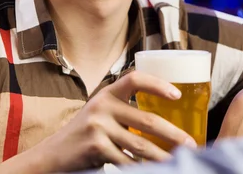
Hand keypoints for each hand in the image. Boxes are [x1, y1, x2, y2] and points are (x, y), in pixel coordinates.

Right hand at [0, 71, 196, 173]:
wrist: (52, 155)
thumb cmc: (85, 133)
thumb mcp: (101, 113)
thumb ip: (124, 111)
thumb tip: (165, 123)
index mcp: (107, 93)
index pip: (135, 78)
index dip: (158, 84)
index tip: (177, 94)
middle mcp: (102, 106)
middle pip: (147, 120)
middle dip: (173, 134)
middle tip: (190, 143)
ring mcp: (97, 127)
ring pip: (140, 145)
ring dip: (163, 156)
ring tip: (178, 161)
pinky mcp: (95, 148)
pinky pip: (126, 161)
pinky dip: (141, 168)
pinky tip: (152, 170)